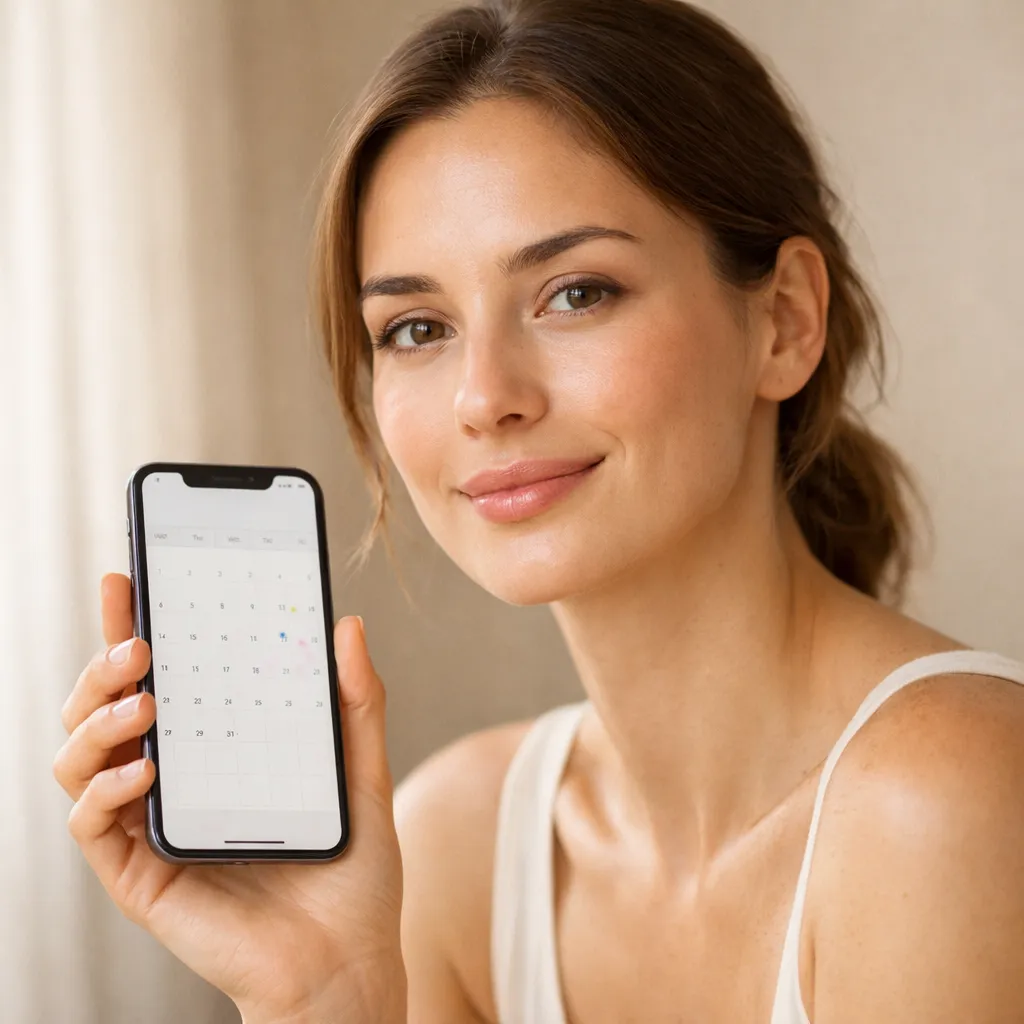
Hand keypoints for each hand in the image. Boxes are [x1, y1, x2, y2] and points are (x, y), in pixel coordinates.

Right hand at [53, 573, 406, 1021]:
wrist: (347, 959)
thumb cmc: (350, 869)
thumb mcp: (361, 772)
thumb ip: (355, 703)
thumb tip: (347, 625)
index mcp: (214, 750)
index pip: (160, 679)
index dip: (133, 629)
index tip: (127, 582)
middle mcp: (173, 781)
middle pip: (105, 709)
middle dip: (104, 666)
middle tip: (135, 641)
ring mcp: (151, 827)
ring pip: (80, 760)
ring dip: (97, 720)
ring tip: (143, 701)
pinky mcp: (140, 876)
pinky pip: (94, 825)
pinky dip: (106, 789)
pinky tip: (146, 769)